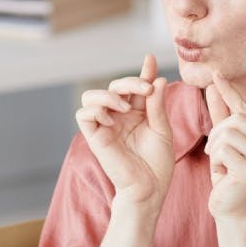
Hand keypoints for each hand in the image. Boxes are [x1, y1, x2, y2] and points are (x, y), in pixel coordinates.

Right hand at [75, 54, 172, 210]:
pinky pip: (83, 114)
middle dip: (129, 82)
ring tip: (125, 107)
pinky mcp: (94, 137)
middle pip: (114, 86)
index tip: (150, 58)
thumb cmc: (157, 163)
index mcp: (137, 113)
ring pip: (91, 96)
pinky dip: (96, 111)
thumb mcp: (162, 129)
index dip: (143, 71)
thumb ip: (156, 105)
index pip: (136, 87)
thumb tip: (158, 79)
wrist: (149, 188)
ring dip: (108, 94)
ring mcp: (105, 126)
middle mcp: (119, 117)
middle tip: (145, 90)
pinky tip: (112, 120)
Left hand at [204, 73, 245, 219]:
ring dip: (215, 147)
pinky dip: (215, 160)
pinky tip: (222, 174)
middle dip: (217, 133)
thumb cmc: (229, 174)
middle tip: (214, 151)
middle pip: (236, 119)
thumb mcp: (225, 142)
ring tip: (220, 163)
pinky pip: (223, 149)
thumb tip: (214, 84)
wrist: (231, 209)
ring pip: (228, 132)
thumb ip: (222, 114)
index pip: (245, 108)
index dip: (229, 92)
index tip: (215, 74)